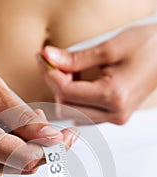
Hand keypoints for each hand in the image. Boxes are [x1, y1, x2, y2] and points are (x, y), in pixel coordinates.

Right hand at [0, 50, 77, 176]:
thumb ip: (25, 119)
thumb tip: (53, 139)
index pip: (21, 156)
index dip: (50, 149)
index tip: (68, 136)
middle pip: (21, 165)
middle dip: (42, 147)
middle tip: (45, 120)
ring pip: (15, 169)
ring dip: (27, 148)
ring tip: (17, 119)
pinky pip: (4, 169)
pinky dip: (14, 153)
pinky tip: (8, 133)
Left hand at [37, 24, 156, 124]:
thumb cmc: (147, 46)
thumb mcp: (110, 47)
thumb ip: (75, 58)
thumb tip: (47, 57)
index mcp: (114, 97)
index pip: (67, 93)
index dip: (50, 74)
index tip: (43, 58)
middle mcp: (114, 114)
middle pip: (66, 108)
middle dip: (56, 85)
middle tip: (56, 63)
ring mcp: (115, 118)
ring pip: (73, 114)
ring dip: (65, 93)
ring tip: (71, 71)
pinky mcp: (115, 117)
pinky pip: (84, 114)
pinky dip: (76, 99)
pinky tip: (80, 82)